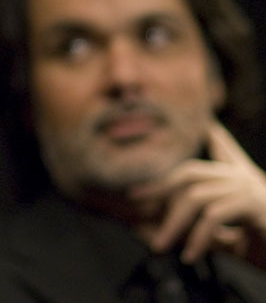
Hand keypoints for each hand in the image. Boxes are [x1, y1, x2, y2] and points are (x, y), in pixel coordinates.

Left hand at [133, 122, 265, 266]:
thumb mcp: (233, 241)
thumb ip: (206, 231)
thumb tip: (166, 228)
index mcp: (243, 181)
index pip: (222, 152)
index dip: (207, 142)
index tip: (194, 135)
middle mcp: (245, 178)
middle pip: (190, 174)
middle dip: (160, 186)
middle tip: (137, 200)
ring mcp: (249, 188)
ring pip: (195, 198)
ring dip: (173, 223)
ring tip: (161, 244)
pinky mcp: (252, 203)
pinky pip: (212, 216)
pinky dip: (197, 238)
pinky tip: (190, 254)